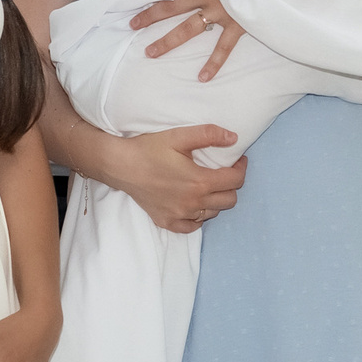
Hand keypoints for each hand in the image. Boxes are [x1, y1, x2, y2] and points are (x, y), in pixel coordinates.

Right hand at [111, 124, 245, 233]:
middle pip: (229, 200)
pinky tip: (193, 203)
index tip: (237, 160)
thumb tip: (234, 138)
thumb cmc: (149, 149)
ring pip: (213, 213)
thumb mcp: (179, 136)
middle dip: (231, 185)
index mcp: (200, 182)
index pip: (235, 181)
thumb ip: (208, 135)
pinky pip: (192, 226)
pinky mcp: (167, 221)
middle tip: (223, 172)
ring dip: (216, 199)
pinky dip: (198, 216)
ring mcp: (180, 215)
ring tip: (207, 185)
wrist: (120, 165)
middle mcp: (193, 203)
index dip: (241, 168)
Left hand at [130, 0, 241, 79]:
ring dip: (167, 41)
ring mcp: (221, 10)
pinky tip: (202, 78)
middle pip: (171, 6)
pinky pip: (222, 47)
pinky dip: (214, 63)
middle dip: (150, 16)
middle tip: (131, 25)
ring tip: (150, 53)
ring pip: (188, 28)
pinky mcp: (238, 24)